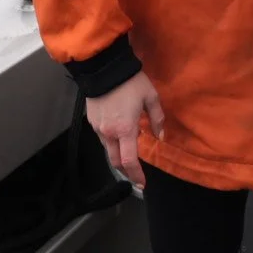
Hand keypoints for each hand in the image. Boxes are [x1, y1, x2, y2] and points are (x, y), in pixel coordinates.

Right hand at [85, 70, 163, 187]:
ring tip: (129, 150)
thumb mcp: (151, 97)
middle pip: (116, 161)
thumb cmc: (131, 82)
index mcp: (125, 130)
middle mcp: (109, 133)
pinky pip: (102, 137)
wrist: (105, 69)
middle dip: (126, 169)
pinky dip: (111, 141)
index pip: (129, 160)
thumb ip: (157, 119)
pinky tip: (119, 133)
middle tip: (136, 173)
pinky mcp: (91, 121)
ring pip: (108, 149)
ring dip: (118, 154)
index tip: (142, 184)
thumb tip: (160, 137)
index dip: (136, 175)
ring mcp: (98, 128)